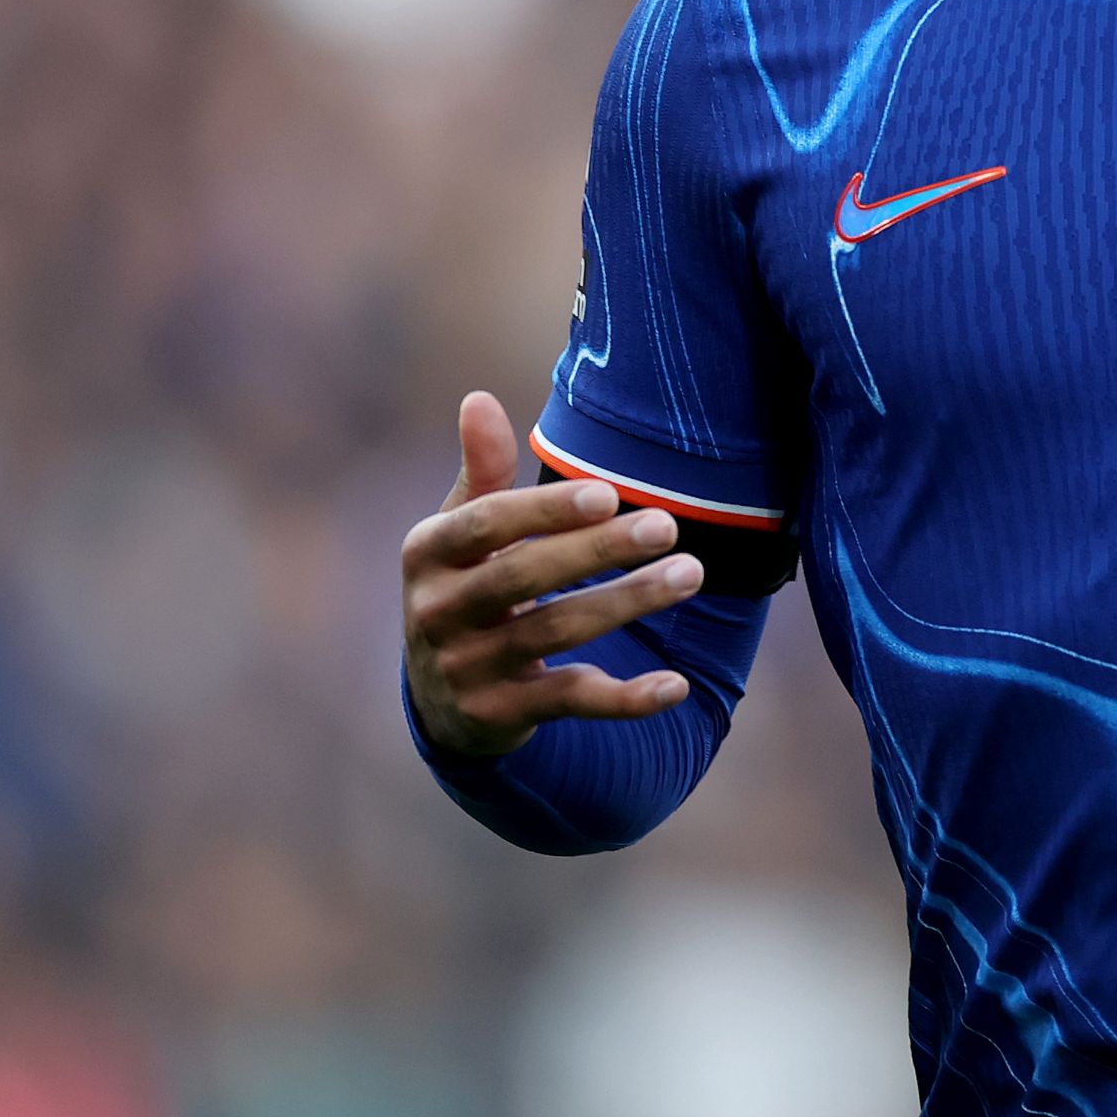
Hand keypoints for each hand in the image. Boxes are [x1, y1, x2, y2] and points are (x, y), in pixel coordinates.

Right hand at [400, 392, 704, 757]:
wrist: (439, 699)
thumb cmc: (465, 587)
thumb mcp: (458, 534)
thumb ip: (480, 473)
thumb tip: (479, 399)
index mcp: (426, 554)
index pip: (483, 524)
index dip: (544, 511)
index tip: (609, 493)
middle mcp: (436, 613)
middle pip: (522, 576)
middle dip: (598, 551)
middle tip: (669, 526)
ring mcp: (466, 669)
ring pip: (554, 633)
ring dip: (627, 603)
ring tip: (689, 574)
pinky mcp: (499, 717)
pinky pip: (569, 702)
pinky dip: (625, 699)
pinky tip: (677, 684)